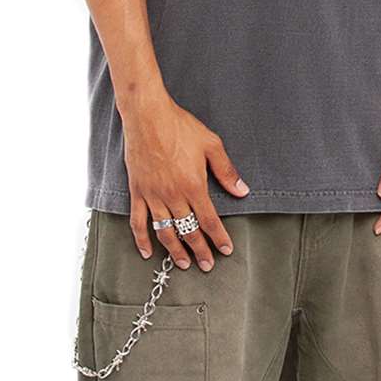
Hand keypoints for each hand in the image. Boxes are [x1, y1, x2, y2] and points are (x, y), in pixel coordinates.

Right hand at [121, 90, 249, 270]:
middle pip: (189, 231)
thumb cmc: (180, 126)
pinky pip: (138, 221)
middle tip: (207, 265)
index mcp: (194, 185)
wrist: (148, 115)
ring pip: (165, 232)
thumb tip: (242, 191)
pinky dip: (141, 240)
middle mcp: (173, 195)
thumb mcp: (211, 144)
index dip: (219, 238)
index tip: (226, 250)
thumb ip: (226, 171)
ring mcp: (153, 195)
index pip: (210, 221)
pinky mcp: (138, 191)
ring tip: (183, 264)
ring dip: (175, 250)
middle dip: (200, 251)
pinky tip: (146, 252)